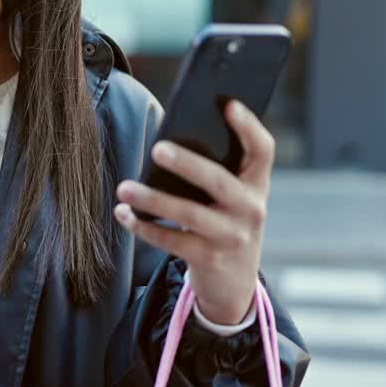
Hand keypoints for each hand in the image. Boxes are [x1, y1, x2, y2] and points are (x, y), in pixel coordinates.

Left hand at [114, 100, 274, 324]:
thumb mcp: (232, 199)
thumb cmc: (224, 222)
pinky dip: (143, 225)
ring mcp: (231, 236)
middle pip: (218, 181)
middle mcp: (251, 209)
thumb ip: (214, 172)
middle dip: (187, 163)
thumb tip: (168, 142)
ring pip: (189, 214)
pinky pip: (170, 240)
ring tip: (124, 187)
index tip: (228, 103)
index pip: (263, 150)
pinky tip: (122, 213)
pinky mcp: (208, 259)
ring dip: (153, 199)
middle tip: (157, 148)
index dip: (248, 126)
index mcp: (257, 184)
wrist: (235, 284)